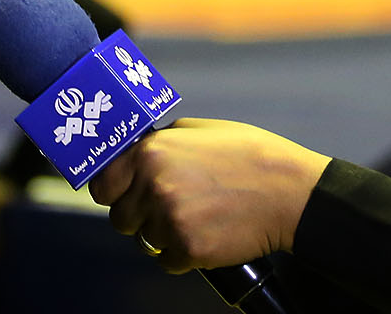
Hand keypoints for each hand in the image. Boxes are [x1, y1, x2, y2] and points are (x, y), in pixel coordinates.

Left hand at [89, 118, 331, 272]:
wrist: (288, 191)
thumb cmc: (249, 155)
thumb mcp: (200, 130)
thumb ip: (161, 142)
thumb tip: (134, 156)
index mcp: (152, 153)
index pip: (103, 185)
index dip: (113, 192)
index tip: (125, 195)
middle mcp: (154, 186)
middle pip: (121, 218)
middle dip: (140, 216)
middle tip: (173, 206)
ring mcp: (170, 220)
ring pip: (145, 241)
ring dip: (165, 234)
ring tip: (200, 215)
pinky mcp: (188, 249)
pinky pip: (167, 261)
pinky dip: (183, 254)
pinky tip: (207, 233)